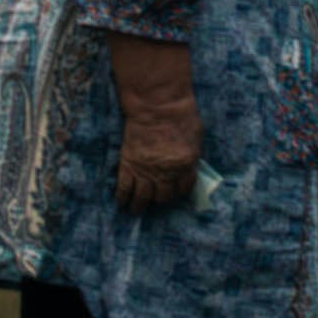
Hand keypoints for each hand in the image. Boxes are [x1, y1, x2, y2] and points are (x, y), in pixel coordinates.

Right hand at [106, 35, 202, 209]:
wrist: (158, 106)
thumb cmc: (182, 116)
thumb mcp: (196, 137)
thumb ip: (191, 155)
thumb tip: (188, 168)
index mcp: (186, 165)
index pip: (183, 188)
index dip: (179, 191)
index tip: (175, 191)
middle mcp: (166, 172)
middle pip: (163, 197)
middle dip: (161, 198)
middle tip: (156, 198)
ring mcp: (145, 171)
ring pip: (142, 198)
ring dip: (139, 206)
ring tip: (135, 211)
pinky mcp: (128, 165)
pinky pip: (124, 188)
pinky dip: (122, 198)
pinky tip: (122, 203)